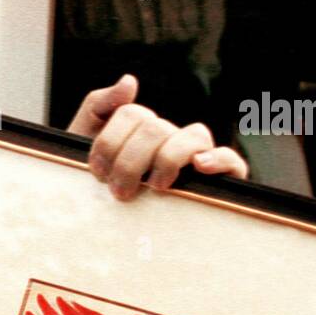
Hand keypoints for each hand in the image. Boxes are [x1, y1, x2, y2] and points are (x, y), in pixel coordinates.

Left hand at [67, 73, 247, 200]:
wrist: (94, 233)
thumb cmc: (92, 192)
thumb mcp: (83, 145)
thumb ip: (98, 107)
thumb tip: (130, 81)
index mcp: (141, 131)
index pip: (132, 115)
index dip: (109, 142)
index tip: (96, 172)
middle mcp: (170, 140)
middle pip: (156, 128)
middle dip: (130, 161)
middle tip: (118, 192)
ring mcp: (195, 159)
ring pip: (193, 136)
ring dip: (167, 160)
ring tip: (153, 186)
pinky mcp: (218, 183)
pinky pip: (231, 162)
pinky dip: (219, 159)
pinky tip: (200, 165)